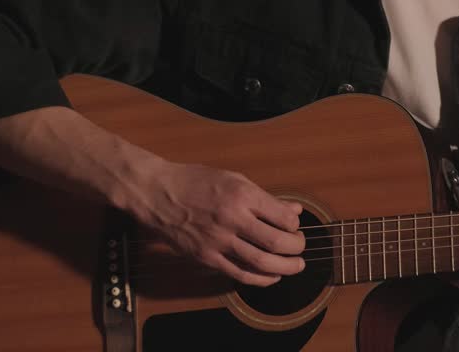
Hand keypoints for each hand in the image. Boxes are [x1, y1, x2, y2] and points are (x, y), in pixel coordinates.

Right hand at [131, 160, 306, 286]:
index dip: (295, 225)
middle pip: (277, 242)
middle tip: (301, 247)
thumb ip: (264, 197)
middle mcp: (232, 218)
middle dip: (297, 248)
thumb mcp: (233, 178)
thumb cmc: (194, 181)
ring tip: (295, 266)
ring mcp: (219, 241)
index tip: (295, 225)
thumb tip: (293, 211)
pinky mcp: (207, 257)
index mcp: (241, 195)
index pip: (283, 217)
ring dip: (285, 267)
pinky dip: (261, 279)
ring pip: (262, 263)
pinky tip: (272, 277)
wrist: (156, 193)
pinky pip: (240, 274)